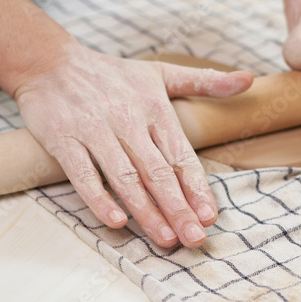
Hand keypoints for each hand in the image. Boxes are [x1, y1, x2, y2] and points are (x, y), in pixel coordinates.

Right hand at [14, 43, 253, 247]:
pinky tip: (117, 220)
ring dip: (146, 211)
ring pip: (125, 177)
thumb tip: (250, 79)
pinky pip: (83, 174)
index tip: (209, 216)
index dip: (196, 187)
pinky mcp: (64, 140)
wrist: (50, 62)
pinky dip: (99, 198)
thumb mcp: (161, 73)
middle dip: (178, 208)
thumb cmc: (112, 74)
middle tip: (194, 239)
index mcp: (155, 109)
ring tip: (165, 238)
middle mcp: (128, 121)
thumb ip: (205, 81)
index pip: (180, 155)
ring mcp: (96, 131)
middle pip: (157, 172)